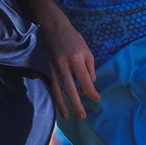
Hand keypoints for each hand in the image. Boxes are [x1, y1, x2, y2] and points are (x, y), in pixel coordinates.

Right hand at [33, 0, 98, 119]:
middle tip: (82, 117)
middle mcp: (65, 65)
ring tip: (67, 117)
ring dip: (62, 105)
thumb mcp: (87, 51)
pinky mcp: (48, 68)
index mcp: (77, 60)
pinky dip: (56, 97)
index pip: (85, 81)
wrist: (54, 27)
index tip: (97, 100)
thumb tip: (89, 85)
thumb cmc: (73, 39)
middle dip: (76, 105)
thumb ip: (89, 68)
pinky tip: (59, 105)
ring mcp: (54, 67)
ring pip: (58, 90)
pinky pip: (52, 85)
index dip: (92, 92)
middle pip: (71, 89)